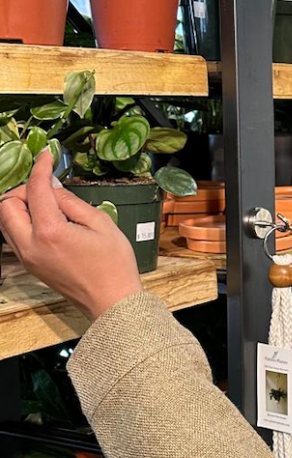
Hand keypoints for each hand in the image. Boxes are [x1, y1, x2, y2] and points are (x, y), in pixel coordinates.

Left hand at [0, 152, 142, 320]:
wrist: (112, 302)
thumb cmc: (115, 264)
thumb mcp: (101, 224)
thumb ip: (72, 202)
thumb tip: (53, 186)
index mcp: (50, 231)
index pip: (36, 190)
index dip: (40, 168)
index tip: (46, 156)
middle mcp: (31, 244)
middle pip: (7, 204)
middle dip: (24, 190)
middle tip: (47, 189)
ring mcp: (27, 257)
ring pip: (5, 221)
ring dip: (20, 207)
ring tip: (47, 205)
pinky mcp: (30, 265)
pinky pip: (14, 236)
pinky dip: (23, 222)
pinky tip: (46, 221)